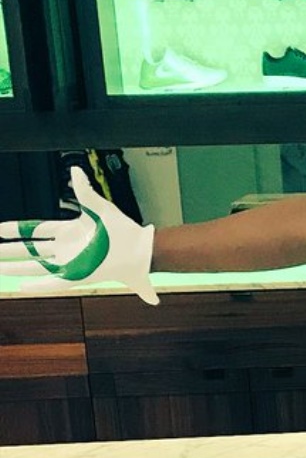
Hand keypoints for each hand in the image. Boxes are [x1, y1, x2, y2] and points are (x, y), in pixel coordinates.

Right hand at [0, 167, 157, 303]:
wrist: (140, 249)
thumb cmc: (123, 228)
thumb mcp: (100, 207)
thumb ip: (84, 191)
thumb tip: (74, 170)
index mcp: (69, 231)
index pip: (37, 229)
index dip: (17, 229)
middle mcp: (67, 248)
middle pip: (31, 250)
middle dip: (10, 251)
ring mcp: (70, 262)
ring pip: (36, 266)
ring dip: (16, 267)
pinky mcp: (78, 276)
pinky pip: (52, 282)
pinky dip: (37, 284)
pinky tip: (20, 286)